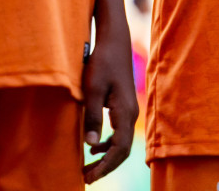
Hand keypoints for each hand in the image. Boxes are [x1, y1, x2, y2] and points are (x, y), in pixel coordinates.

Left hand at [79, 31, 137, 183]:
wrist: (114, 41)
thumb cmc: (102, 63)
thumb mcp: (92, 90)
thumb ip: (92, 117)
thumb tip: (90, 146)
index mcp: (125, 113)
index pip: (119, 149)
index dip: (105, 166)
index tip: (89, 178)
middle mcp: (131, 114)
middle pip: (123, 150)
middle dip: (106, 167)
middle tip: (87, 179)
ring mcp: (129, 110)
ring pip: (122, 143)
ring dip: (107, 157)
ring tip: (88, 168)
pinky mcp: (123, 106)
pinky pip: (120, 133)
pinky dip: (108, 145)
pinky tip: (94, 148)